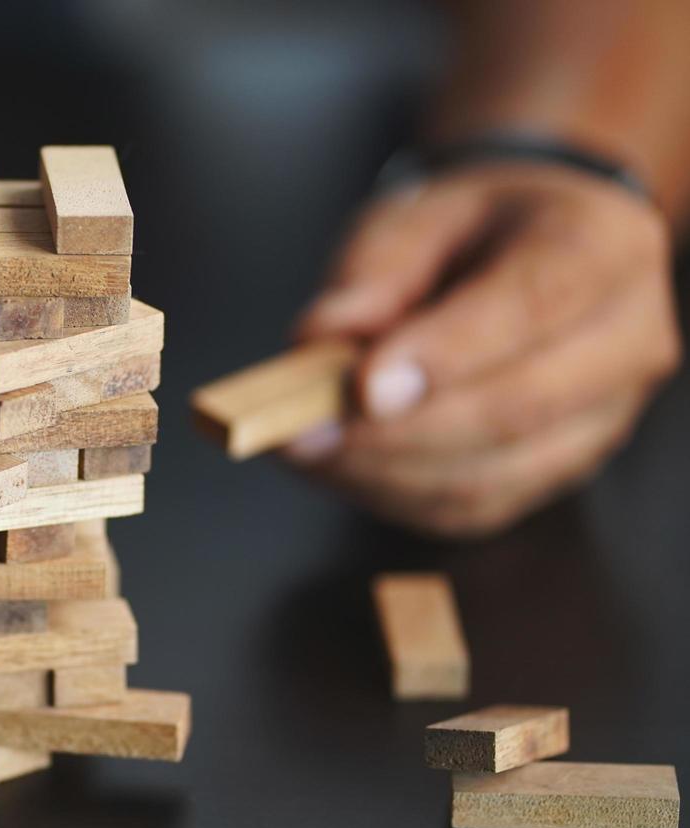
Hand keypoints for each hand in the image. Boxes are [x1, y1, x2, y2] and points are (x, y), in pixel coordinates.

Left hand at [288, 162, 680, 535]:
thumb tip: (320, 340)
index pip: (531, 308)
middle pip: (517, 407)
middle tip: (304, 431)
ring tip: (306, 449)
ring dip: (386, 473)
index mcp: (601, 247)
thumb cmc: (470, 230)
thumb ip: (371, 274)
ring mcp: (603, 418)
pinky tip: (340, 467)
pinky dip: (395, 495)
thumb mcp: (415, 217)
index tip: (360, 386)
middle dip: (398, 431)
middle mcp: (627, 340)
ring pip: (493, 473)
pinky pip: (475, 506)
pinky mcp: (559, 471)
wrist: (531, 250)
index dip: (442, 355)